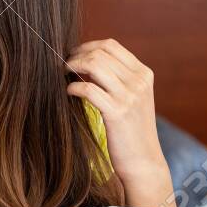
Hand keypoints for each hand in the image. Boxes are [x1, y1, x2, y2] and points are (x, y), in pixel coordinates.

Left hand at [65, 39, 165, 181]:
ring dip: (72, 67)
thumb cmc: (130, 130)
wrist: (143, 162)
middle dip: (76, 56)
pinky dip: (73, 87)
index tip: (71, 55)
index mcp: (144, 74)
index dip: (86, 46)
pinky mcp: (118, 112)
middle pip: (100, 52)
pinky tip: (68, 93)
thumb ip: (116, 79)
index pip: (111, 45)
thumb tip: (85, 61)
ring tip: (63, 76)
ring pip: (94, 65)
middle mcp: (139, 81)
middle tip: (62, 66)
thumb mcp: (132, 98)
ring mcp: (130, 96)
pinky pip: (88, 89)